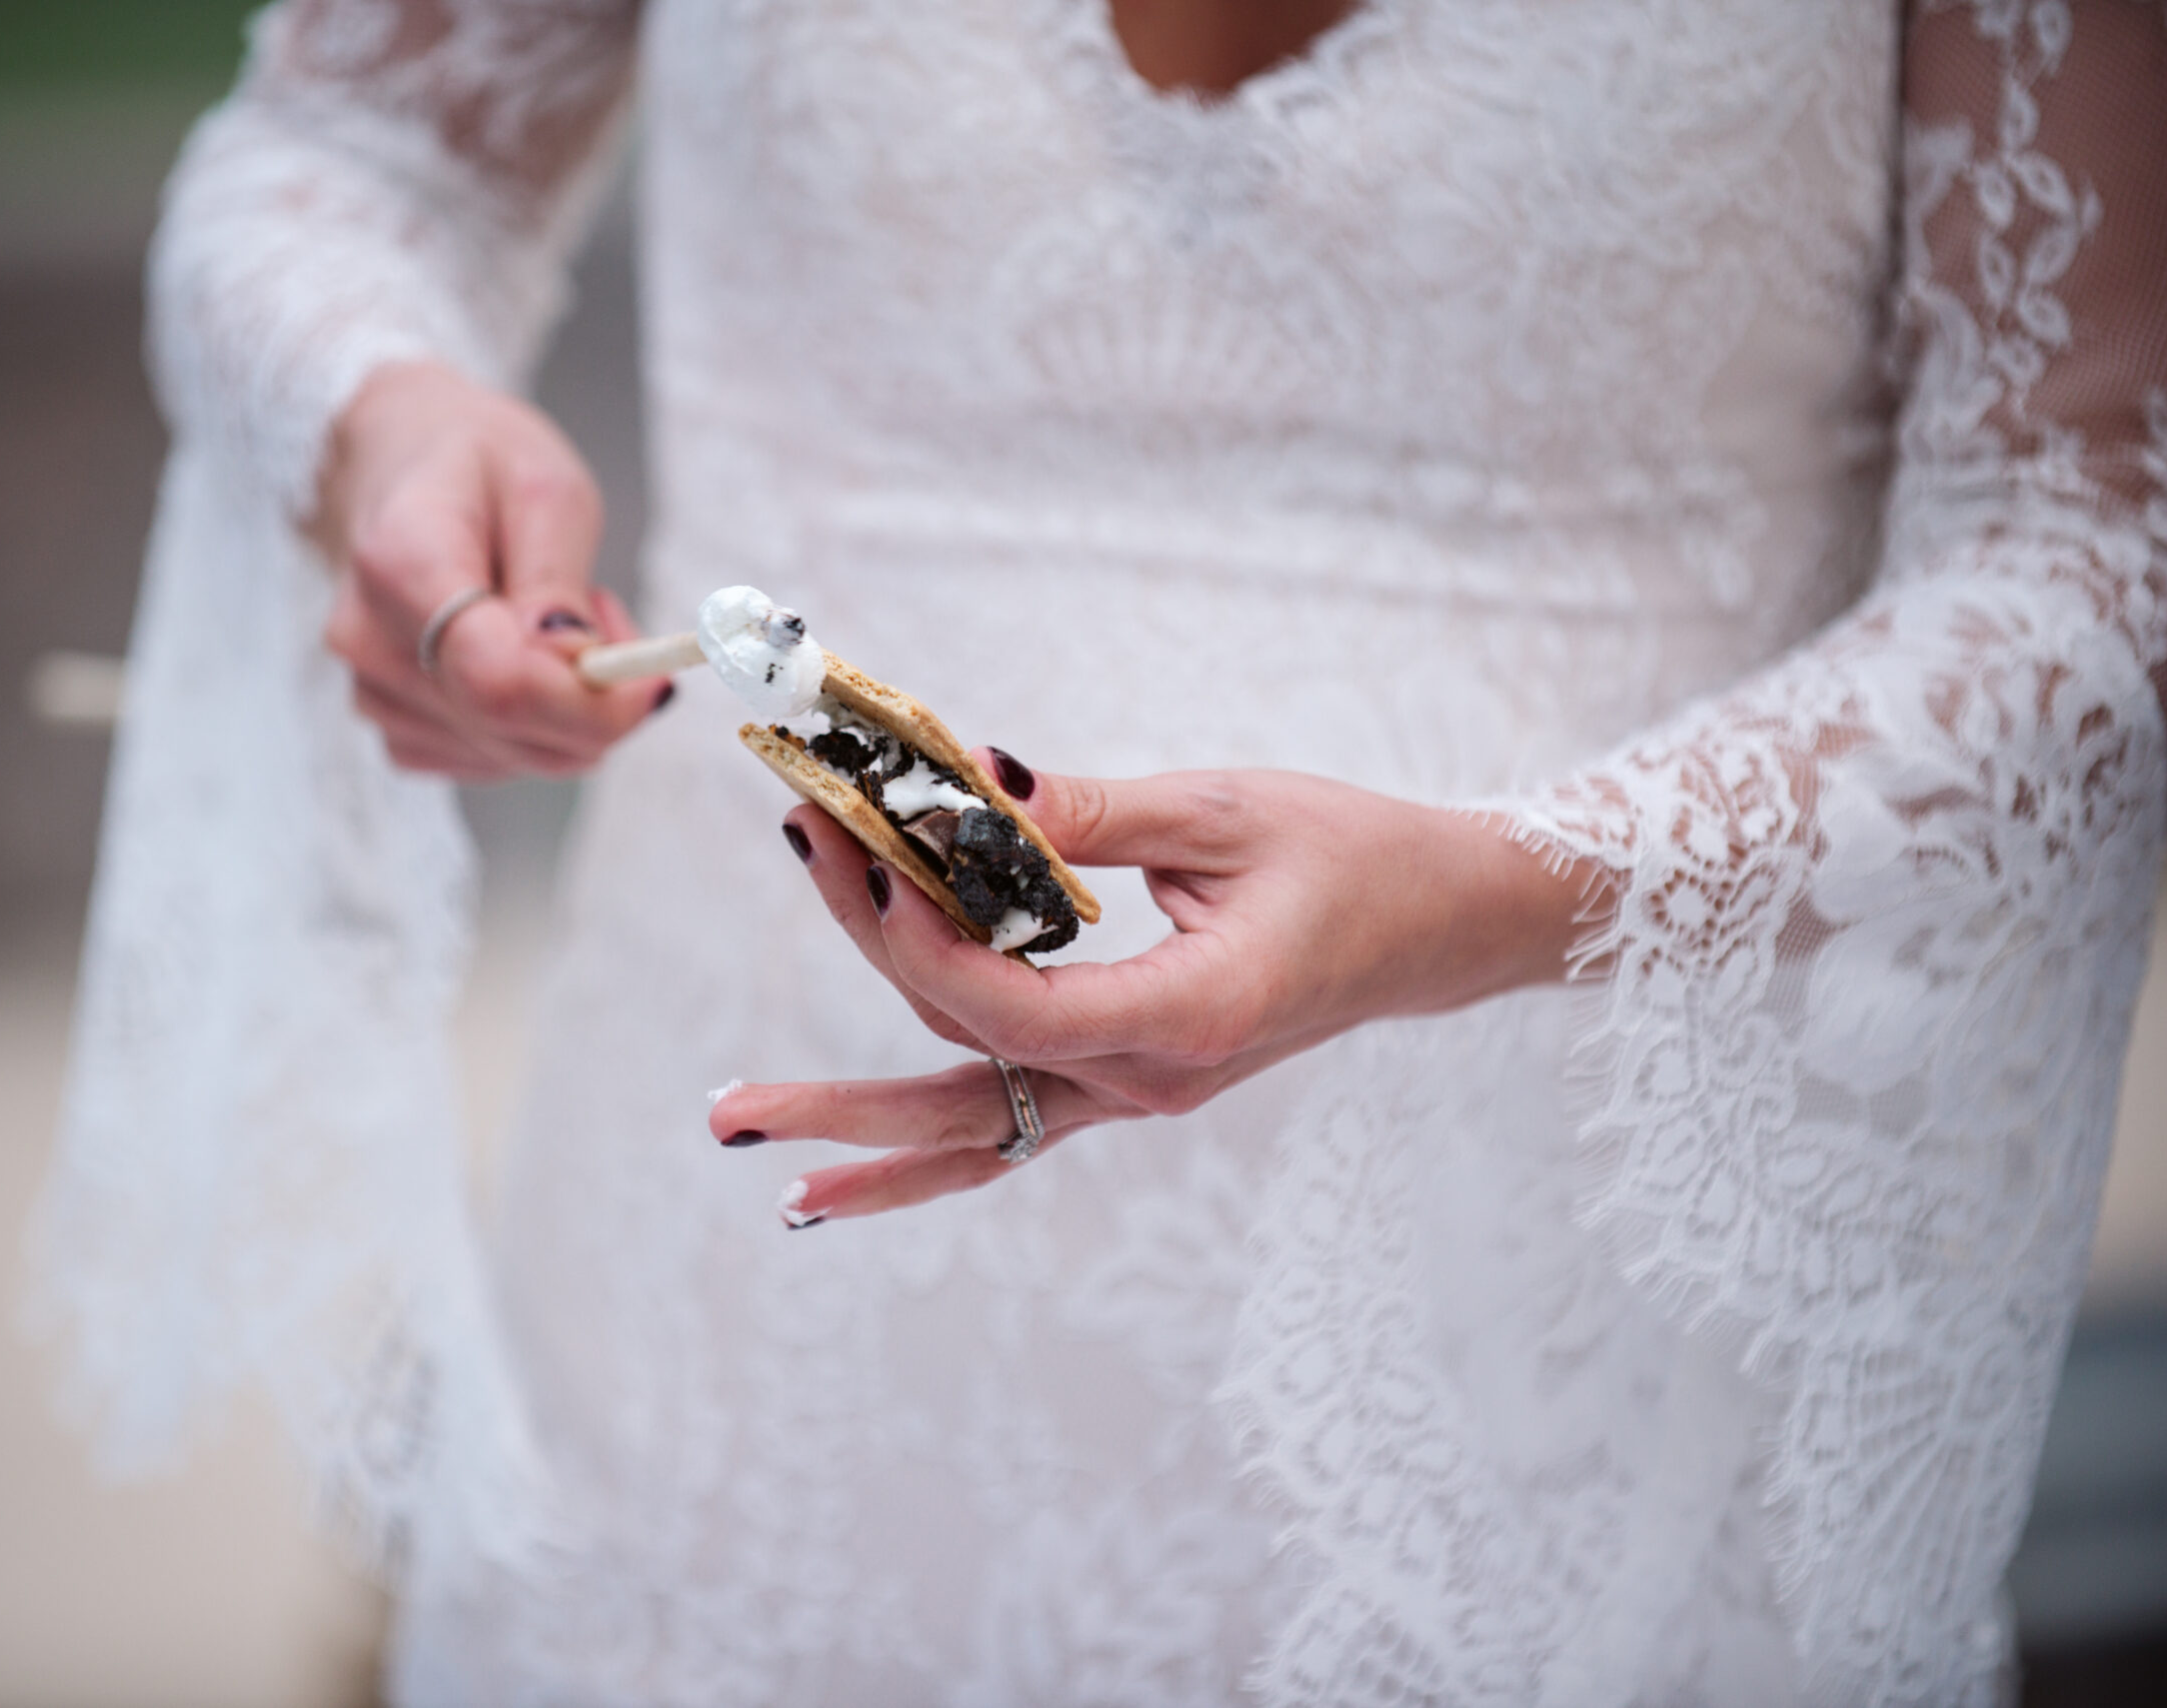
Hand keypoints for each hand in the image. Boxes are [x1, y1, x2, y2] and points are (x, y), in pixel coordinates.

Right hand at [313, 360, 667, 778]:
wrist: (402, 465)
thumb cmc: (478, 465)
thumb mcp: (544, 489)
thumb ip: (556, 581)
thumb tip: (574, 663)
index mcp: (401, 563)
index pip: (497, 682)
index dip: (590, 702)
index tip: (655, 678)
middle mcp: (371, 640)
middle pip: (510, 729)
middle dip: (594, 697)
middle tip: (605, 615)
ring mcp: (373, 692)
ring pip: (514, 755)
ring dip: (567, 708)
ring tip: (555, 615)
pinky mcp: (397, 727)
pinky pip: (495, 762)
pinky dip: (535, 726)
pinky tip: (524, 658)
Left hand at [707, 755, 1595, 1222]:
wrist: (1437, 924)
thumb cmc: (1350, 854)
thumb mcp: (1223, 811)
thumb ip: (1086, 814)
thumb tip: (965, 785)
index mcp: (1186, 1018)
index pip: (1010, 1008)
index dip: (916, 941)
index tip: (851, 855)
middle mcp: (1152, 1081)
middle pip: (964, 1073)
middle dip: (841, 1076)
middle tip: (729, 1099)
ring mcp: (1137, 1093)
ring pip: (973, 1116)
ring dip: (856, 1118)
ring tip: (740, 1120)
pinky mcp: (1126, 1079)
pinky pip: (1006, 1128)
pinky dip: (917, 1159)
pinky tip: (826, 1188)